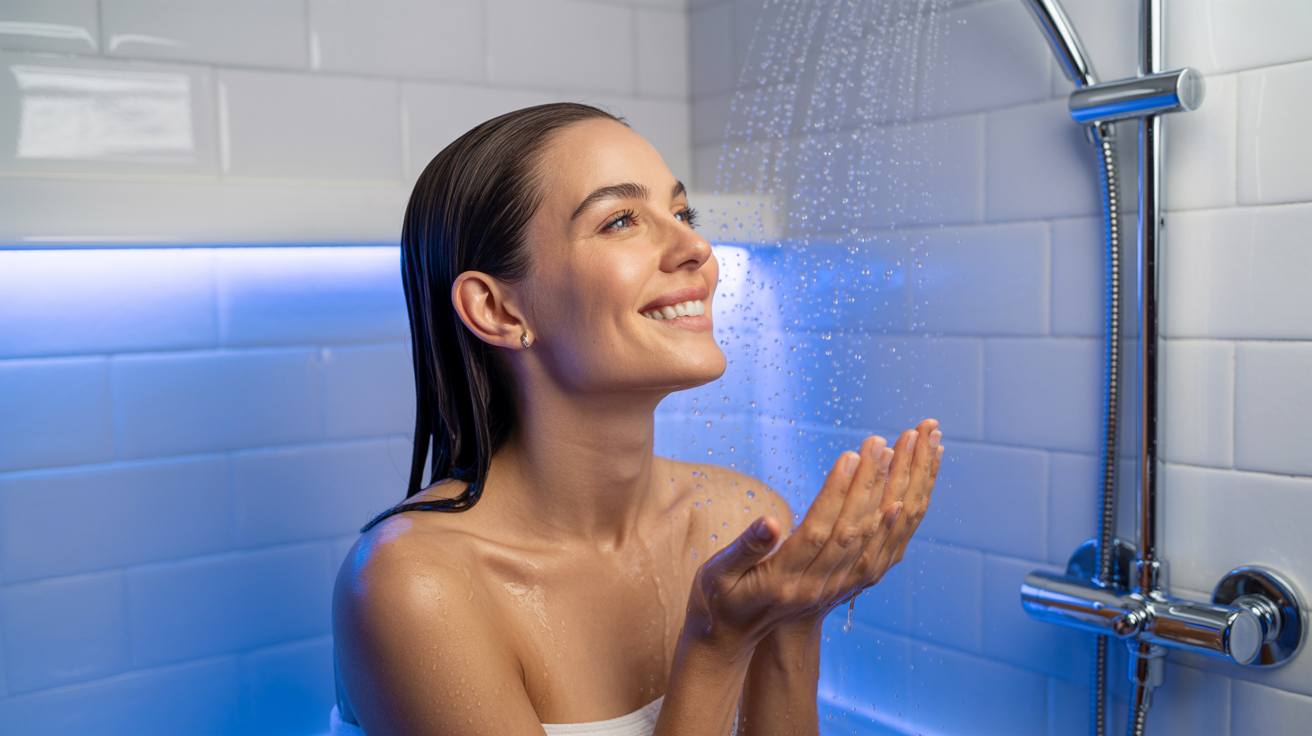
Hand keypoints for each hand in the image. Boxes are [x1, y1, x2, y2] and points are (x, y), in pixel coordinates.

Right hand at [685, 419, 942, 646]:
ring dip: (890, 496)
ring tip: (901, 456)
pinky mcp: (846, 585)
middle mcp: (816, 586)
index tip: (852, 456)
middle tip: (882, 444)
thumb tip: (769, 522)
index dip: (836, 494)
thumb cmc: (721, 597)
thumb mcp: (719, 573)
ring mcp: (835, 587)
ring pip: (870, 539)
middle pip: (851, 532)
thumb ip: (745, 548)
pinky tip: (906, 495)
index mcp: (783, 580)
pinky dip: (894, 524)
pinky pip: (878, 552)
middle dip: (870, 484)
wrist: (737, 636)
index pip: (818, 532)